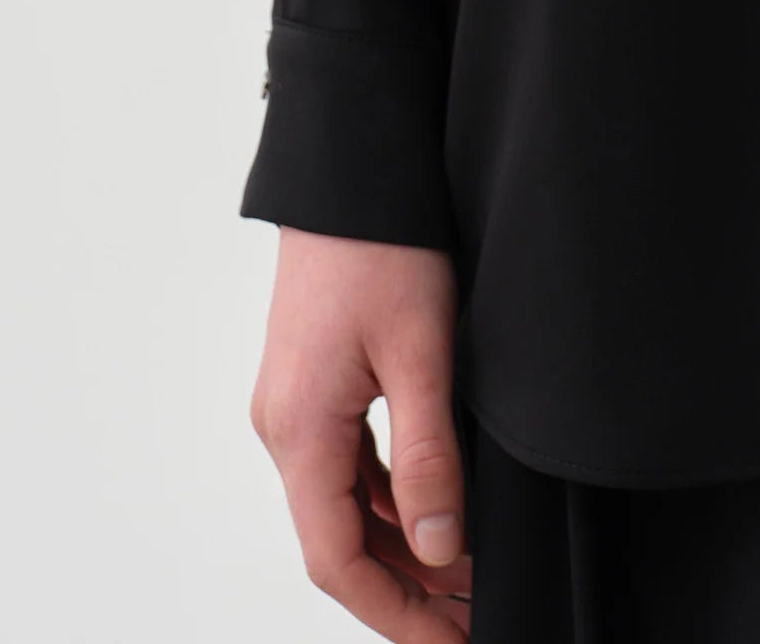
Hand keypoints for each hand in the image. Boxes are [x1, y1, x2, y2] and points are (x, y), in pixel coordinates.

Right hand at [250, 230, 472, 632]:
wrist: (352, 164)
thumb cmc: (383, 243)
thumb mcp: (422, 351)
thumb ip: (429, 455)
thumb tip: (444, 547)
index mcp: (300, 431)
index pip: (337, 561)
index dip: (395, 614)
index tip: (451, 643)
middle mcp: (285, 427)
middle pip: (340, 541)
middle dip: (406, 590)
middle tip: (474, 619)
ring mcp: (296, 404)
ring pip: (346, 505)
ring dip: (402, 546)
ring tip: (470, 576)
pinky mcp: (315, 380)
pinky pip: (349, 465)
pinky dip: (392, 499)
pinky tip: (440, 509)